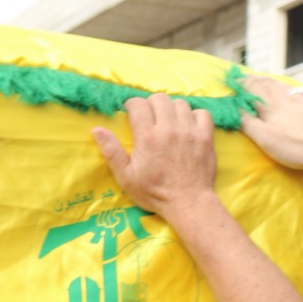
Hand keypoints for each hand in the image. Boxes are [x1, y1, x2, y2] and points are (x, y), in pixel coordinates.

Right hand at [91, 93, 215, 218]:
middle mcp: (169, 129)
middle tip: (149, 117)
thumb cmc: (154, 193)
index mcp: (148, 137)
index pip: (138, 104)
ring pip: (180, 103)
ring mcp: (190, 131)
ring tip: (168, 122)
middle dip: (151, 104)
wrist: (188, 203)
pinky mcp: (206, 137)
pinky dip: (194, 116)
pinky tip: (188, 126)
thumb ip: (111, 151)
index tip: (131, 114)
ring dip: (172, 109)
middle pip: (160, 98)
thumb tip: (96, 129)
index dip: (132, 105)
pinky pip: (202, 113)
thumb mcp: (126, 177)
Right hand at [240, 76, 302, 173]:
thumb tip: (234, 108)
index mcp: (270, 102)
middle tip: (245, 80)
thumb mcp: (265, 138)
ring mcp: (301, 98)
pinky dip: (287, 90)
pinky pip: (297, 92)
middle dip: (254, 80)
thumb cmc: (296, 145)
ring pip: (281, 85)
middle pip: (266, 82)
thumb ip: (247, 122)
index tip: (232, 82)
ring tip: (264, 83)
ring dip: (270, 83)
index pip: (250, 86)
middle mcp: (284, 95)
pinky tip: (291, 94)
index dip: (240, 84)